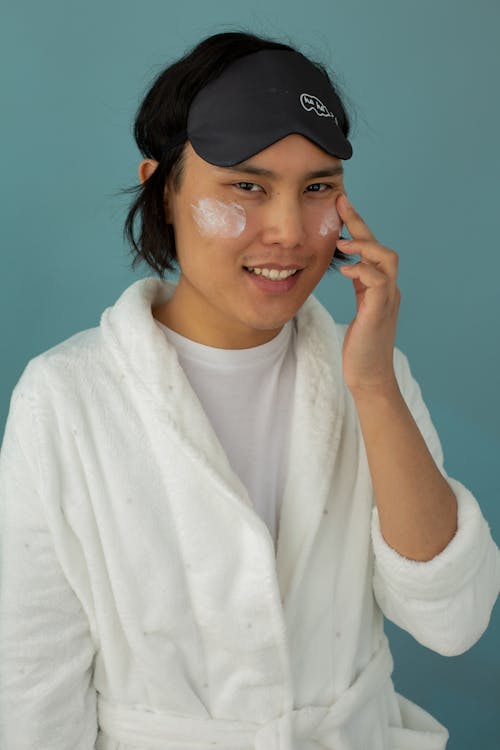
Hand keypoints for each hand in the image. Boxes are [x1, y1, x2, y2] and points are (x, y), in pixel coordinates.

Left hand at [336, 193, 400, 395]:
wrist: (369, 376)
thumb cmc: (359, 348)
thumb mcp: (358, 311)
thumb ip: (357, 288)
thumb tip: (342, 267)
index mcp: (381, 287)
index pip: (372, 249)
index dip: (358, 227)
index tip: (341, 206)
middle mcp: (389, 289)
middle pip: (381, 246)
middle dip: (361, 223)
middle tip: (341, 204)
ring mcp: (387, 300)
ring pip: (387, 259)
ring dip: (364, 246)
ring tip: (342, 243)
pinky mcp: (379, 312)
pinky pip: (378, 282)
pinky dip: (362, 271)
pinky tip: (345, 270)